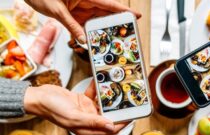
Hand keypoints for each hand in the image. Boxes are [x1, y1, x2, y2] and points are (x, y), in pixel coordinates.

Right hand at [24, 81, 125, 134]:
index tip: (131, 117)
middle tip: (128, 101)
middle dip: (118, 110)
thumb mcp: (74, 117)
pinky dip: (97, 89)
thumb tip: (111, 126)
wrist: (39, 96)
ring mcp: (85, 111)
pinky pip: (94, 95)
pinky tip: (100, 81)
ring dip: (108, 98)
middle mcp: (88, 121)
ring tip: (117, 89)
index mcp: (87, 130)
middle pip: (108, 117)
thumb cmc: (53, 109)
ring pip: (102, 105)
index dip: (121, 124)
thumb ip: (93, 122)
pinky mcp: (82, 101)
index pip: (109, 129)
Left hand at [25, 0, 140, 42]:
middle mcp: (86, 1)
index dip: (123, 10)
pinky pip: (88, 25)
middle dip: (117, 22)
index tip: (136, 15)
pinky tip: (96, 40)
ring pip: (98, 20)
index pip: (109, 3)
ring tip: (114, 40)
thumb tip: (83, 40)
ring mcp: (81, 9)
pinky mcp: (76, 15)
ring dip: (104, 30)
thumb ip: (72, 26)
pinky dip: (92, 33)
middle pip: (107, 13)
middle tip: (126, 33)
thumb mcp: (57, 11)